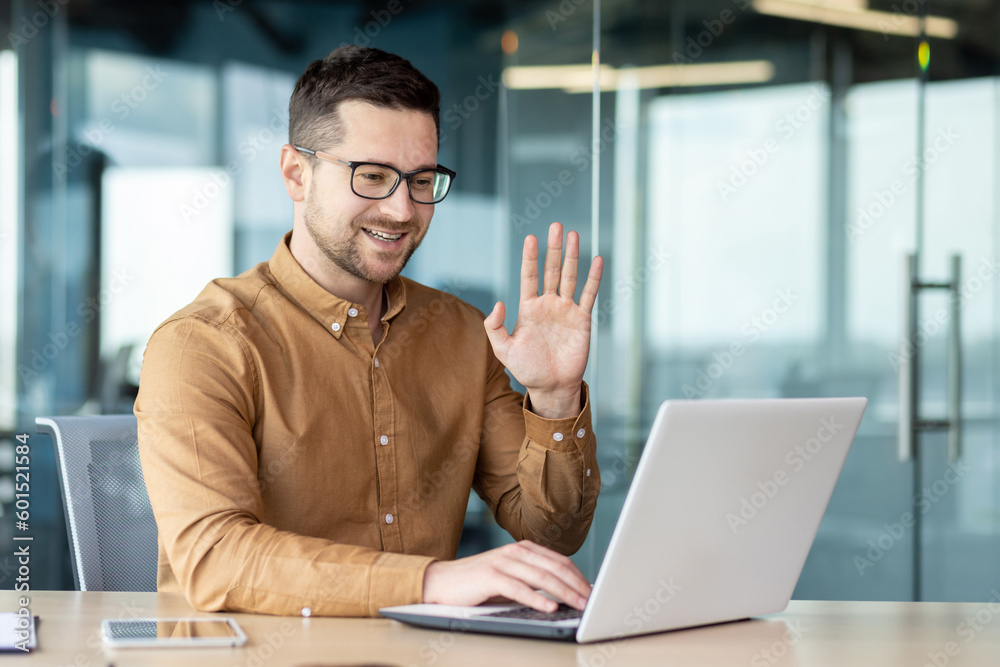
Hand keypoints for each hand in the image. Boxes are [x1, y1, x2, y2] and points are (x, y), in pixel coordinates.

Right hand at [422, 541, 590, 611]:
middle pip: (554, 568)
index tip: (593, 591)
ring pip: (541, 577)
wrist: (442, 582)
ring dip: (564, 592)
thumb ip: (533, 579)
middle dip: (577, 585)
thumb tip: (564, 593)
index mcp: (523, 549)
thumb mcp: (511, 577)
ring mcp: (502, 562)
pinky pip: (519, 588)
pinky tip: (550, 607)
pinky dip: (537, 598)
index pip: (559, 561)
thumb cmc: (478, 583)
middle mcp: (515, 551)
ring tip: (579, 605)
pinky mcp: (490, 576)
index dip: (579, 576)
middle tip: (592, 600)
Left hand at [483, 222, 603, 418]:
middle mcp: (548, 305)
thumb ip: (495, 327)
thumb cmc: (526, 369)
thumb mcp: (503, 350)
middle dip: (553, 248)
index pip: (529, 276)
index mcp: (528, 308)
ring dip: (572, 256)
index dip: (530, 257)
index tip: (530, 238)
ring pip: (569, 277)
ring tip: (573, 235)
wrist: (551, 387)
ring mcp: (565, 310)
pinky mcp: (581, 320)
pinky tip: (596, 260)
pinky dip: (593, 278)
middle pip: (551, 270)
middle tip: (556, 226)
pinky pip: (588, 295)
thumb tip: (498, 303)